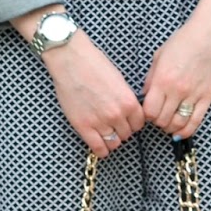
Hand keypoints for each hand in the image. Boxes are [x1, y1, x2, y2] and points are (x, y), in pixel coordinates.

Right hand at [43, 30, 144, 157]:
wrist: (71, 60)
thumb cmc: (94, 65)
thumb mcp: (119, 81)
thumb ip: (125, 100)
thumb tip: (128, 113)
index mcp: (129, 102)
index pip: (139, 124)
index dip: (133, 123)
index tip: (127, 121)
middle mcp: (117, 114)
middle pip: (127, 134)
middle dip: (122, 130)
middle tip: (114, 124)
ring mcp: (100, 122)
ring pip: (114, 143)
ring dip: (112, 139)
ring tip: (105, 132)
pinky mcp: (83, 126)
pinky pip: (98, 148)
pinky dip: (101, 150)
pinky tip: (100, 145)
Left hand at [142, 0, 210, 135]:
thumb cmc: (184, 41)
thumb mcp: (159, 56)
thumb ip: (151, 78)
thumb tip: (145, 95)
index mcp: (162, 80)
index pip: (149, 111)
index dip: (146, 115)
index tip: (148, 111)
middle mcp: (177, 90)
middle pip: (162, 120)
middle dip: (157, 122)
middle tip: (158, 117)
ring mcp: (194, 95)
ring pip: (178, 124)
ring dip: (171, 128)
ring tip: (169, 124)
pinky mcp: (208, 97)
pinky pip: (196, 121)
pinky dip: (187, 131)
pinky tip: (181, 132)